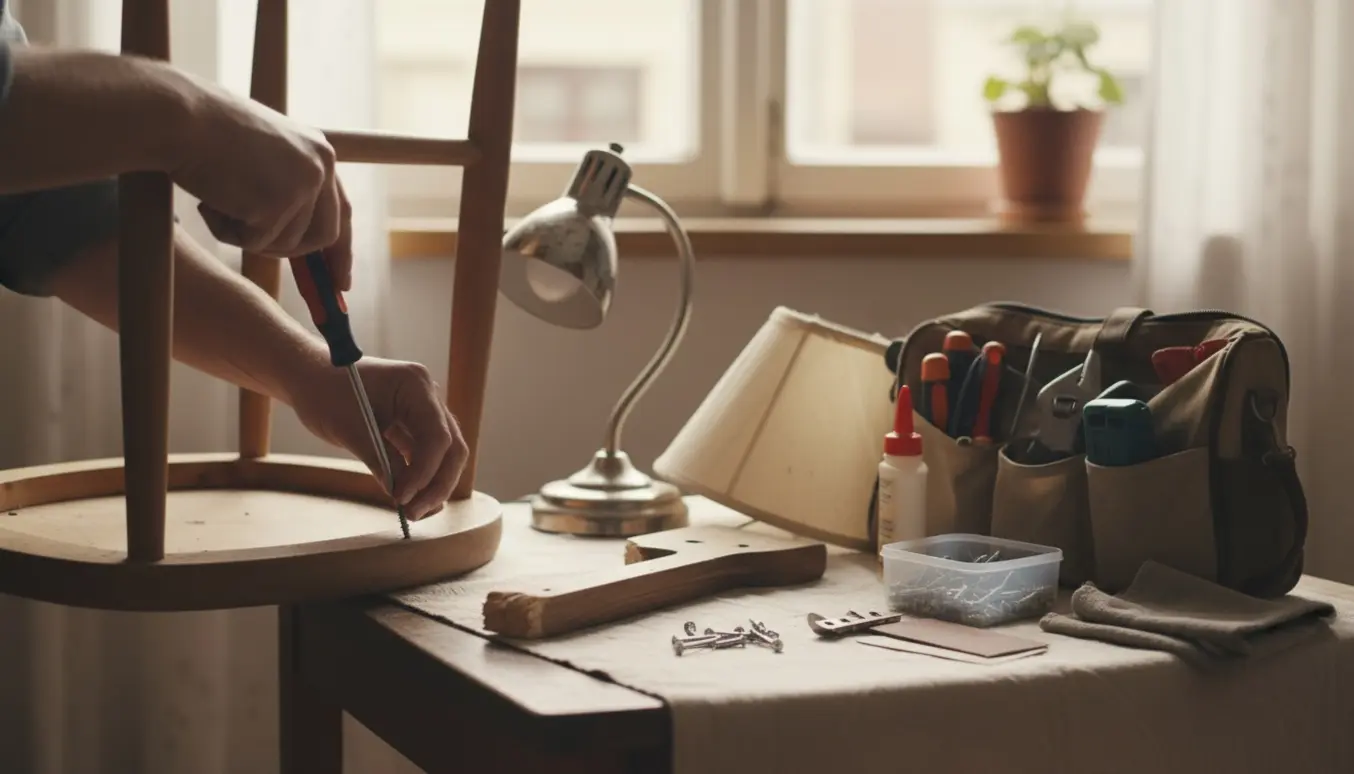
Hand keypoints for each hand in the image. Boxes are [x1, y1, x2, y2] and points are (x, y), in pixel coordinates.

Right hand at [169, 77, 352, 288]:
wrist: (179, 117)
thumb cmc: (206, 133)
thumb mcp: (263, 155)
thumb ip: (287, 187)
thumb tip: (297, 239)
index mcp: (319, 152)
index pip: (342, 211)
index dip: (341, 250)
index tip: (341, 282)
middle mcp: (320, 167)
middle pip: (323, 236)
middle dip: (297, 256)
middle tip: (264, 254)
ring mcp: (302, 186)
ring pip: (285, 244)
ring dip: (248, 235)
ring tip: (218, 201)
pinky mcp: (277, 204)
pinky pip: (254, 243)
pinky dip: (227, 233)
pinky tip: (210, 202)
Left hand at [292, 358, 467, 519]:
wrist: (311, 378)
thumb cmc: (325, 393)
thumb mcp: (350, 428)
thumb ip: (379, 460)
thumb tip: (400, 495)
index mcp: (415, 385)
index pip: (437, 436)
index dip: (424, 471)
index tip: (401, 497)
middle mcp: (428, 397)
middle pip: (451, 448)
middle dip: (438, 484)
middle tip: (415, 513)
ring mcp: (424, 412)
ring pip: (444, 456)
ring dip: (432, 486)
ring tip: (413, 512)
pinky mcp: (413, 427)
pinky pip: (425, 457)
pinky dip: (419, 479)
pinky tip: (407, 499)